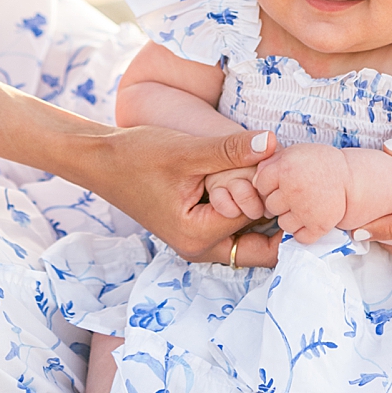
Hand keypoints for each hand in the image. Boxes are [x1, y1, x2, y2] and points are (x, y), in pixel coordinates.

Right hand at [92, 124, 282, 265]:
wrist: (100, 160)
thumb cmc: (135, 155)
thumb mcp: (186, 150)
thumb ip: (230, 150)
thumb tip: (272, 143)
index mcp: (198, 236)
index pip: (256, 219)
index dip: (272, 193)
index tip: (282, 170)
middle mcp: (200, 249)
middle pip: (261, 248)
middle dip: (278, 221)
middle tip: (291, 188)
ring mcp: (199, 245)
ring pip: (250, 241)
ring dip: (264, 217)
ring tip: (272, 185)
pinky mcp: (198, 233)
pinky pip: (235, 232)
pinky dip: (247, 213)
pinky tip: (253, 187)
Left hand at [256, 142, 349, 242]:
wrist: (351, 178)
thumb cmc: (319, 164)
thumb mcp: (293, 153)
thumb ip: (270, 163)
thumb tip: (253, 180)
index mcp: (285, 168)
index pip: (260, 184)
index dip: (269, 186)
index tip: (282, 184)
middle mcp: (294, 189)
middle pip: (270, 206)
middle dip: (280, 203)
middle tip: (296, 196)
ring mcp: (306, 209)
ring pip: (284, 224)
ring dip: (292, 219)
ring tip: (304, 208)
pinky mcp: (319, 226)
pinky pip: (301, 237)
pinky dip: (305, 233)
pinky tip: (311, 221)